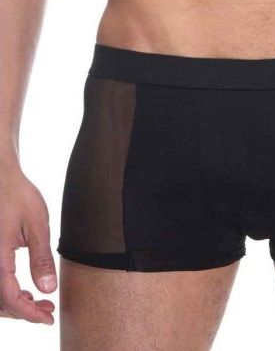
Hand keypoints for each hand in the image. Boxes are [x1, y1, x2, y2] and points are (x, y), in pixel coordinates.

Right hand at [0, 166, 56, 323]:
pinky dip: (7, 292)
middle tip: (48, 311)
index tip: (48, 317)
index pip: (10, 297)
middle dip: (23, 312)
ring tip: (39, 302)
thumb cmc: (18, 196)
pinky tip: (25, 291)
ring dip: (15, 304)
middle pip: (0, 302)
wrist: (2, 178)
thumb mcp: (37, 225)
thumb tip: (48, 289)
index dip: (29, 313)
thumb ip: (41, 259)